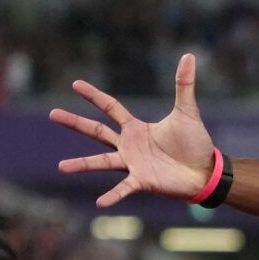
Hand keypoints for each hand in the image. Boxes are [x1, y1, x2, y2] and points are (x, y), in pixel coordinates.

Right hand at [51, 54, 217, 207]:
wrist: (206, 171)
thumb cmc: (196, 143)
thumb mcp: (187, 111)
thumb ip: (184, 85)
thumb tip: (189, 56)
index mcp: (136, 128)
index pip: (110, 108)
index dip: (94, 96)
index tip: (75, 84)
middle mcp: (129, 145)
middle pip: (96, 131)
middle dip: (74, 123)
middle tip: (52, 114)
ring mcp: (133, 164)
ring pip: (102, 162)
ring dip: (82, 165)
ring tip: (61, 167)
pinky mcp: (142, 181)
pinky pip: (124, 188)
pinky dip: (113, 195)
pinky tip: (99, 204)